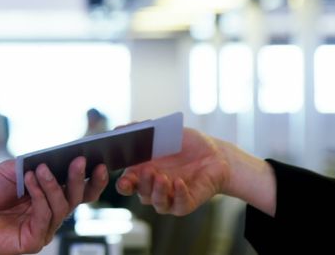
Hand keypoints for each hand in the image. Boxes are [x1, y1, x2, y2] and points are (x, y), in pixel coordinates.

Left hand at [0, 157, 107, 254]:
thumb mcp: (11, 169)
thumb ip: (35, 164)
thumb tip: (58, 157)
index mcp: (47, 194)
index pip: (77, 188)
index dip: (90, 178)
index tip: (99, 160)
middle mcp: (48, 211)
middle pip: (76, 198)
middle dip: (79, 179)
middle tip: (80, 161)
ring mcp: (41, 227)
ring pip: (61, 207)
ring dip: (53, 186)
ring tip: (41, 170)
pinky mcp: (32, 241)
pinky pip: (44, 219)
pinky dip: (40, 198)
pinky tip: (31, 183)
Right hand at [115, 128, 275, 216]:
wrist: (215, 154)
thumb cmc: (185, 144)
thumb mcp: (163, 132)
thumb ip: (141, 130)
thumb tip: (119, 128)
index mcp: (142, 173)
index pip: (127, 184)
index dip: (123, 184)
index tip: (123, 179)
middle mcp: (153, 188)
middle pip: (141, 193)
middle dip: (142, 183)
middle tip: (147, 169)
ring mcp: (170, 197)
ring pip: (158, 202)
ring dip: (158, 191)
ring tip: (162, 177)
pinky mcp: (186, 203)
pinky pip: (179, 205)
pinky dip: (178, 194)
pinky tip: (179, 182)